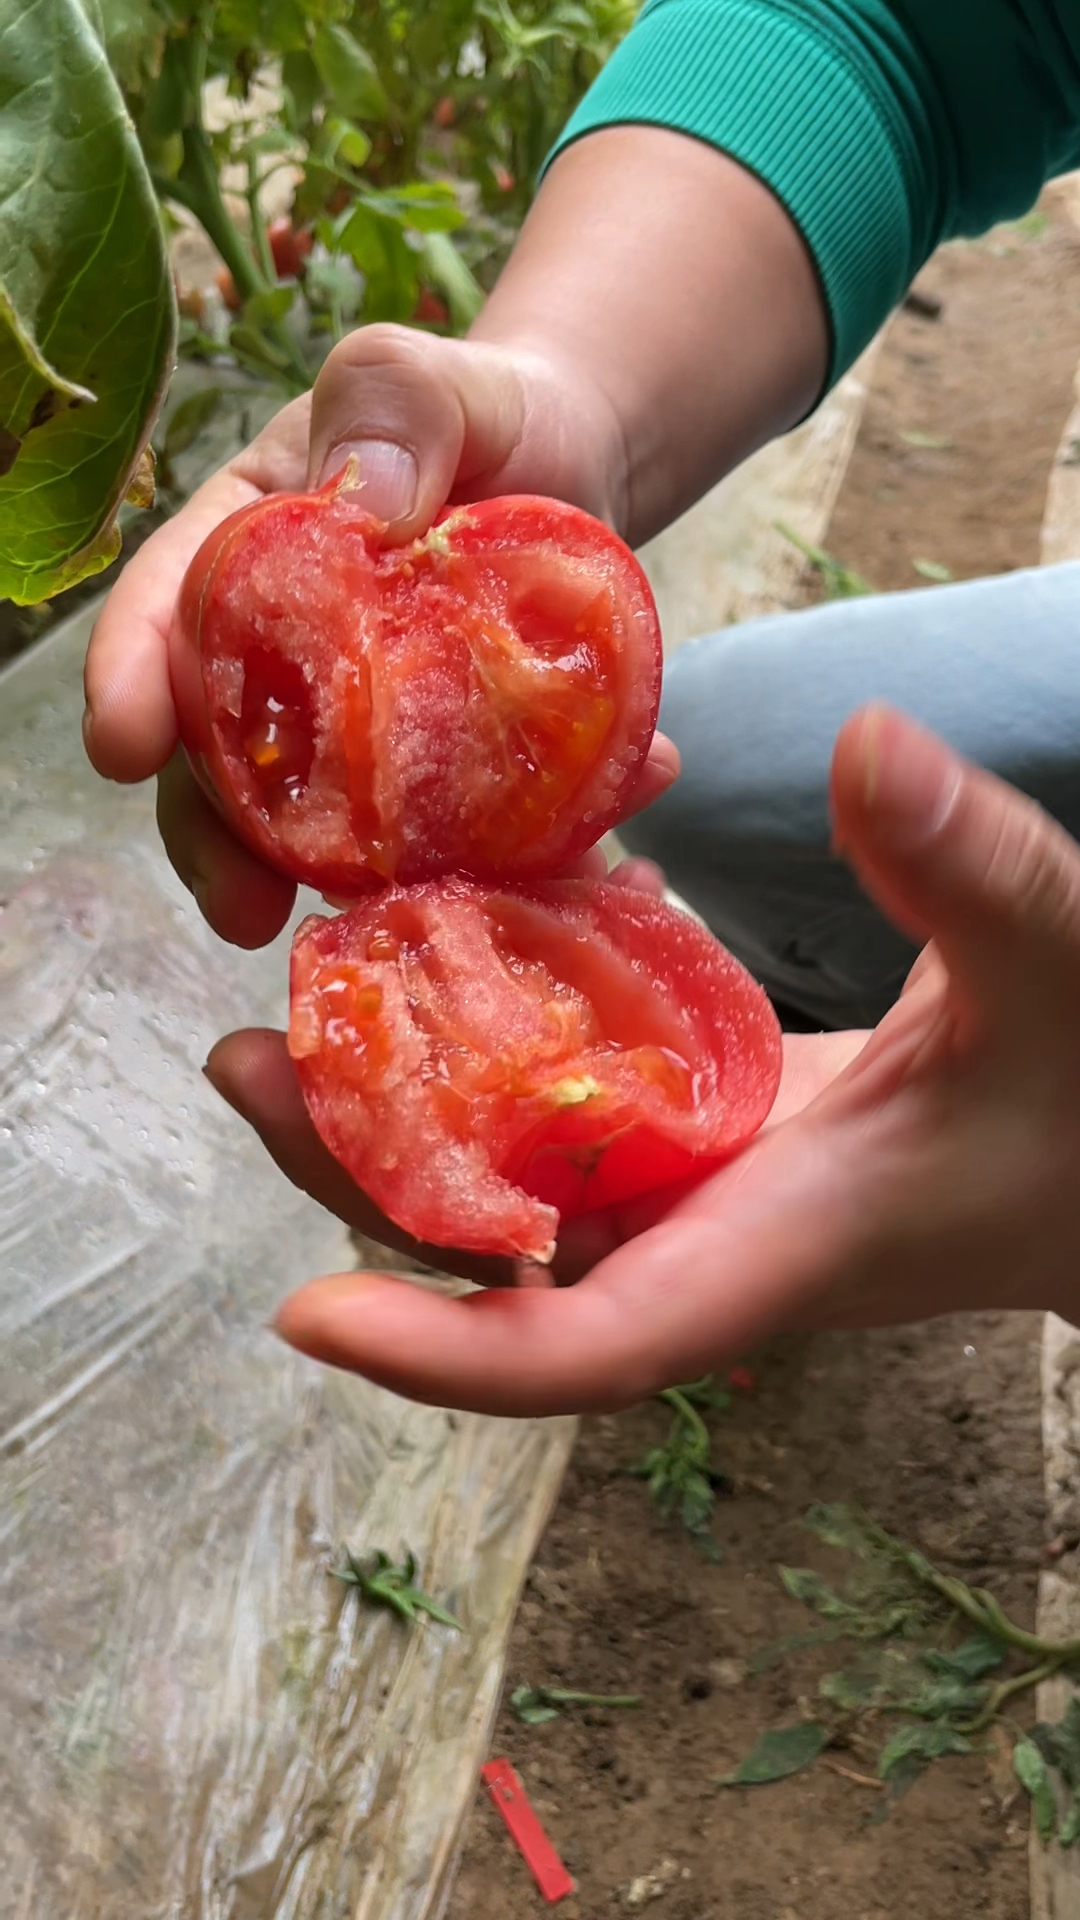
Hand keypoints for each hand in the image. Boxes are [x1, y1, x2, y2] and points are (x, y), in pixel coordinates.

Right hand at [83, 324, 675, 948]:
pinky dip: (533, 862)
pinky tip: (599, 856)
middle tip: (244, 908)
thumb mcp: (433, 378)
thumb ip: (391, 402)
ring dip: (370, 891)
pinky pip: (483, 840)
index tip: (122, 746)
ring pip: (343, 833)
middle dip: (226, 842)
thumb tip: (370, 507)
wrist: (585, 466)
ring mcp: (376, 738)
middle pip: (231, 762)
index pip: (172, 613)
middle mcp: (292, 663)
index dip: (136, 681)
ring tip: (401, 927)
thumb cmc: (485, 415)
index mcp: (249, 555)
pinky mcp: (463, 782)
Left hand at [205, 705, 1079, 1415]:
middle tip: (243, 1061)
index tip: (304, 1317)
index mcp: (776, 1243)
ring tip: (295, 994)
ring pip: (510, 1179)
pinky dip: (494, 1036)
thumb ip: (974, 870)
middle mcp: (707, 1234)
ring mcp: (696, 1186)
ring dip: (393, 1104)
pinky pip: (563, 1105)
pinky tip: (454, 931)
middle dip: (356, 1182)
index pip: (591, 1347)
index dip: (446, 1356)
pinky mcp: (701, 1130)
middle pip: (496, 1257)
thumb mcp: (1063, 962)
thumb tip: (866, 744)